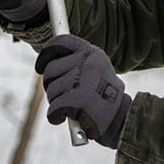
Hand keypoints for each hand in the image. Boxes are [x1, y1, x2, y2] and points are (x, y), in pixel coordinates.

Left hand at [35, 34, 131, 148]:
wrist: (123, 121)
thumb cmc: (105, 99)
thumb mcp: (96, 72)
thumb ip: (76, 63)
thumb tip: (47, 62)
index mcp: (93, 53)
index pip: (61, 42)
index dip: (46, 53)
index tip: (40, 66)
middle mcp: (87, 62)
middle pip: (51, 70)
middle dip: (51, 85)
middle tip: (62, 96)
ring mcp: (82, 81)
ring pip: (51, 90)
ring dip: (56, 102)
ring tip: (71, 108)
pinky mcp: (77, 101)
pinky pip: (53, 108)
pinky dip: (55, 117)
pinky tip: (64, 118)